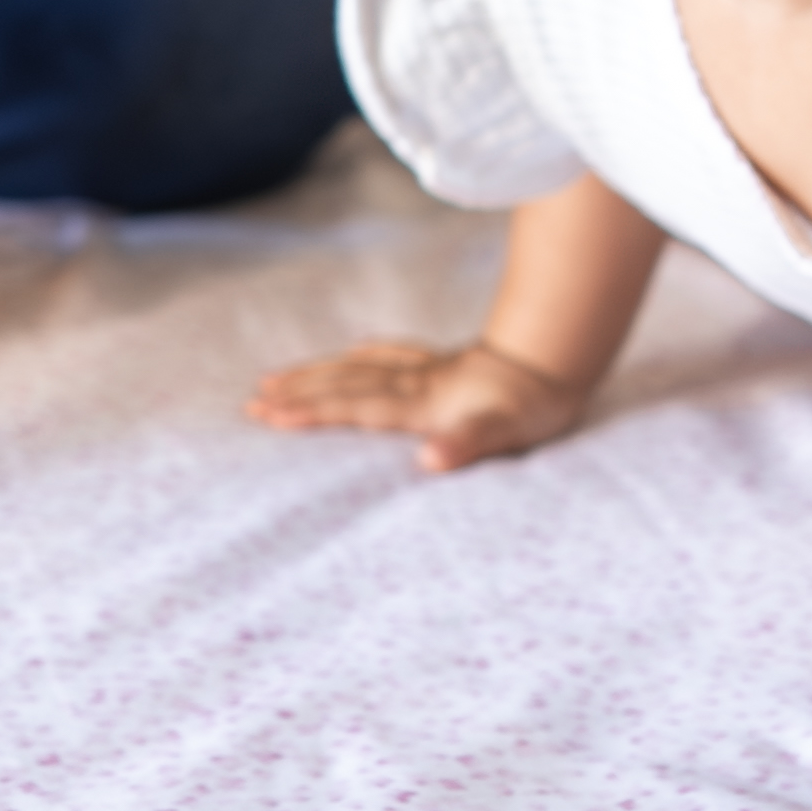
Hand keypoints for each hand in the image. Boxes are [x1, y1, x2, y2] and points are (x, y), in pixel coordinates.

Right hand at [246, 334, 589, 472]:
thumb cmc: (532, 406)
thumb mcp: (504, 434)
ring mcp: (426, 370)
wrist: (560, 361)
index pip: (354, 408)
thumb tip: (429, 459)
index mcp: (422, 403)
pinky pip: (390, 356)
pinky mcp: (442, 364)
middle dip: (297, 392)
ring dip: (317, 372)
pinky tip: (353, 351)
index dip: (311, 411)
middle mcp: (415, 383)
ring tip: (278, 378)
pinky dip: (363, 355)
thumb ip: (465, 445)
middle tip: (251, 401)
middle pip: (344, 383)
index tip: (268, 415)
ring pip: (358, 367)